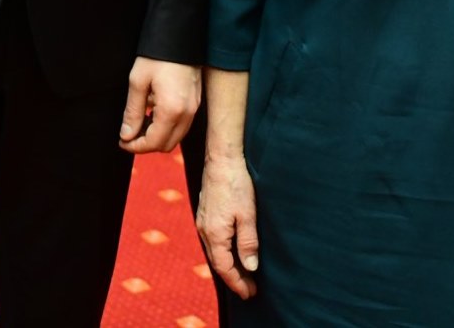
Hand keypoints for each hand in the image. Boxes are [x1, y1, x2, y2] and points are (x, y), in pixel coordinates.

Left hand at [119, 57, 199, 152]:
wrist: (181, 33)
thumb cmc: (158, 54)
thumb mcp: (137, 81)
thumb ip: (132, 111)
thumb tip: (126, 135)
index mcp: (172, 111)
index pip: (153, 142)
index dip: (135, 146)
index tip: (122, 141)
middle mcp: (187, 114)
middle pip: (166, 145)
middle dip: (146, 144)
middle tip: (129, 134)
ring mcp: (194, 108)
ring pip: (176, 137)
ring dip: (157, 136)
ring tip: (140, 123)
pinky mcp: (196, 101)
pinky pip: (182, 125)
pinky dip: (167, 126)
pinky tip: (153, 112)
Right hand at [196, 153, 259, 300]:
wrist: (221, 159)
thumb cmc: (236, 184)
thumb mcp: (247, 215)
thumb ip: (248, 242)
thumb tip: (250, 267)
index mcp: (215, 233)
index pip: (224, 267)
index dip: (237, 283)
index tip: (250, 293)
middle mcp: (204, 230)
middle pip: (217, 263)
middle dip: (233, 278)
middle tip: (249, 290)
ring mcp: (202, 222)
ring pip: (214, 252)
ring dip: (228, 266)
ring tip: (243, 275)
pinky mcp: (205, 214)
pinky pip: (212, 242)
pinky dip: (223, 253)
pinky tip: (232, 253)